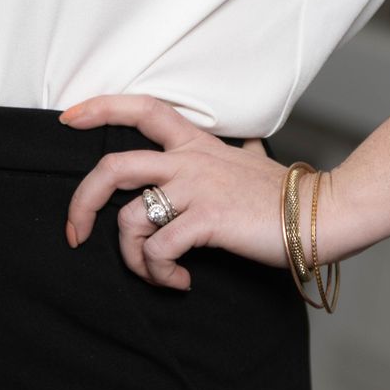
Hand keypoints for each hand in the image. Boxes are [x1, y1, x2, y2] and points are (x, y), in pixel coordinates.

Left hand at [60, 93, 288, 290]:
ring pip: (130, 219)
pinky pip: (159, 250)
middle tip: (74, 233)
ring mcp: (196, 189)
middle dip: (81, 202)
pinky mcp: (206, 220)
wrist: (321, 212)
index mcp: (196, 144)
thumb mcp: (257, 162)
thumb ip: (244, 151)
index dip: (101, 108)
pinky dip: (160, 273)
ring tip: (158, 273)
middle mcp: (189, 161)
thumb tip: (252, 143)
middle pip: (113, 167)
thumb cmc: (287, 194)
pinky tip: (180, 281)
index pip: (143, 108)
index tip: (69, 118)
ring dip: (132, 258)